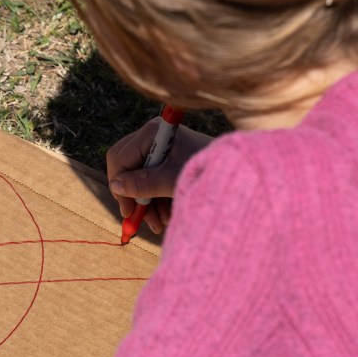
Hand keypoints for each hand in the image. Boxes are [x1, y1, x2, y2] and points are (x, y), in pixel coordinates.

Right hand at [106, 120, 212, 234]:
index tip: (128, 212)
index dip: (120, 187)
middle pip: (127, 168)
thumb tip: (115, 185)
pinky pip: (153, 179)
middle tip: (139, 220)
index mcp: (152, 133)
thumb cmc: (207, 170)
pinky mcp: (171, 158)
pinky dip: (158, 198)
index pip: (120, 159)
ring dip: (148, 203)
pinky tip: (168, 216)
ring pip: (139, 177)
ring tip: (162, 223)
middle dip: (134, 196)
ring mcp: (162, 146)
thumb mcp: (172, 180)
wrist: (242, 172)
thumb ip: (143, 183)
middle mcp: (154, 136)